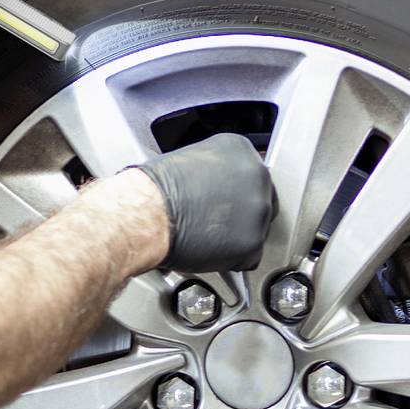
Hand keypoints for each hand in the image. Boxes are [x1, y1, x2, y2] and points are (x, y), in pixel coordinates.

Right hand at [139, 134, 274, 271]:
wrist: (147, 213)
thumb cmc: (156, 189)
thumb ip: (215, 170)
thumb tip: (215, 184)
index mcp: (240, 150)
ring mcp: (258, 210)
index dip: (236, 191)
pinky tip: (212, 249)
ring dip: (237, 235)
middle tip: (217, 220)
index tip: (225, 200)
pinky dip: (233, 258)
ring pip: (258, 228)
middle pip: (262, 199)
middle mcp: (257, 176)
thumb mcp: (189, 159)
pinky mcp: (253, 242)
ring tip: (209, 235)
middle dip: (242, 212)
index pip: (252, 174)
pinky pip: (250, 255)